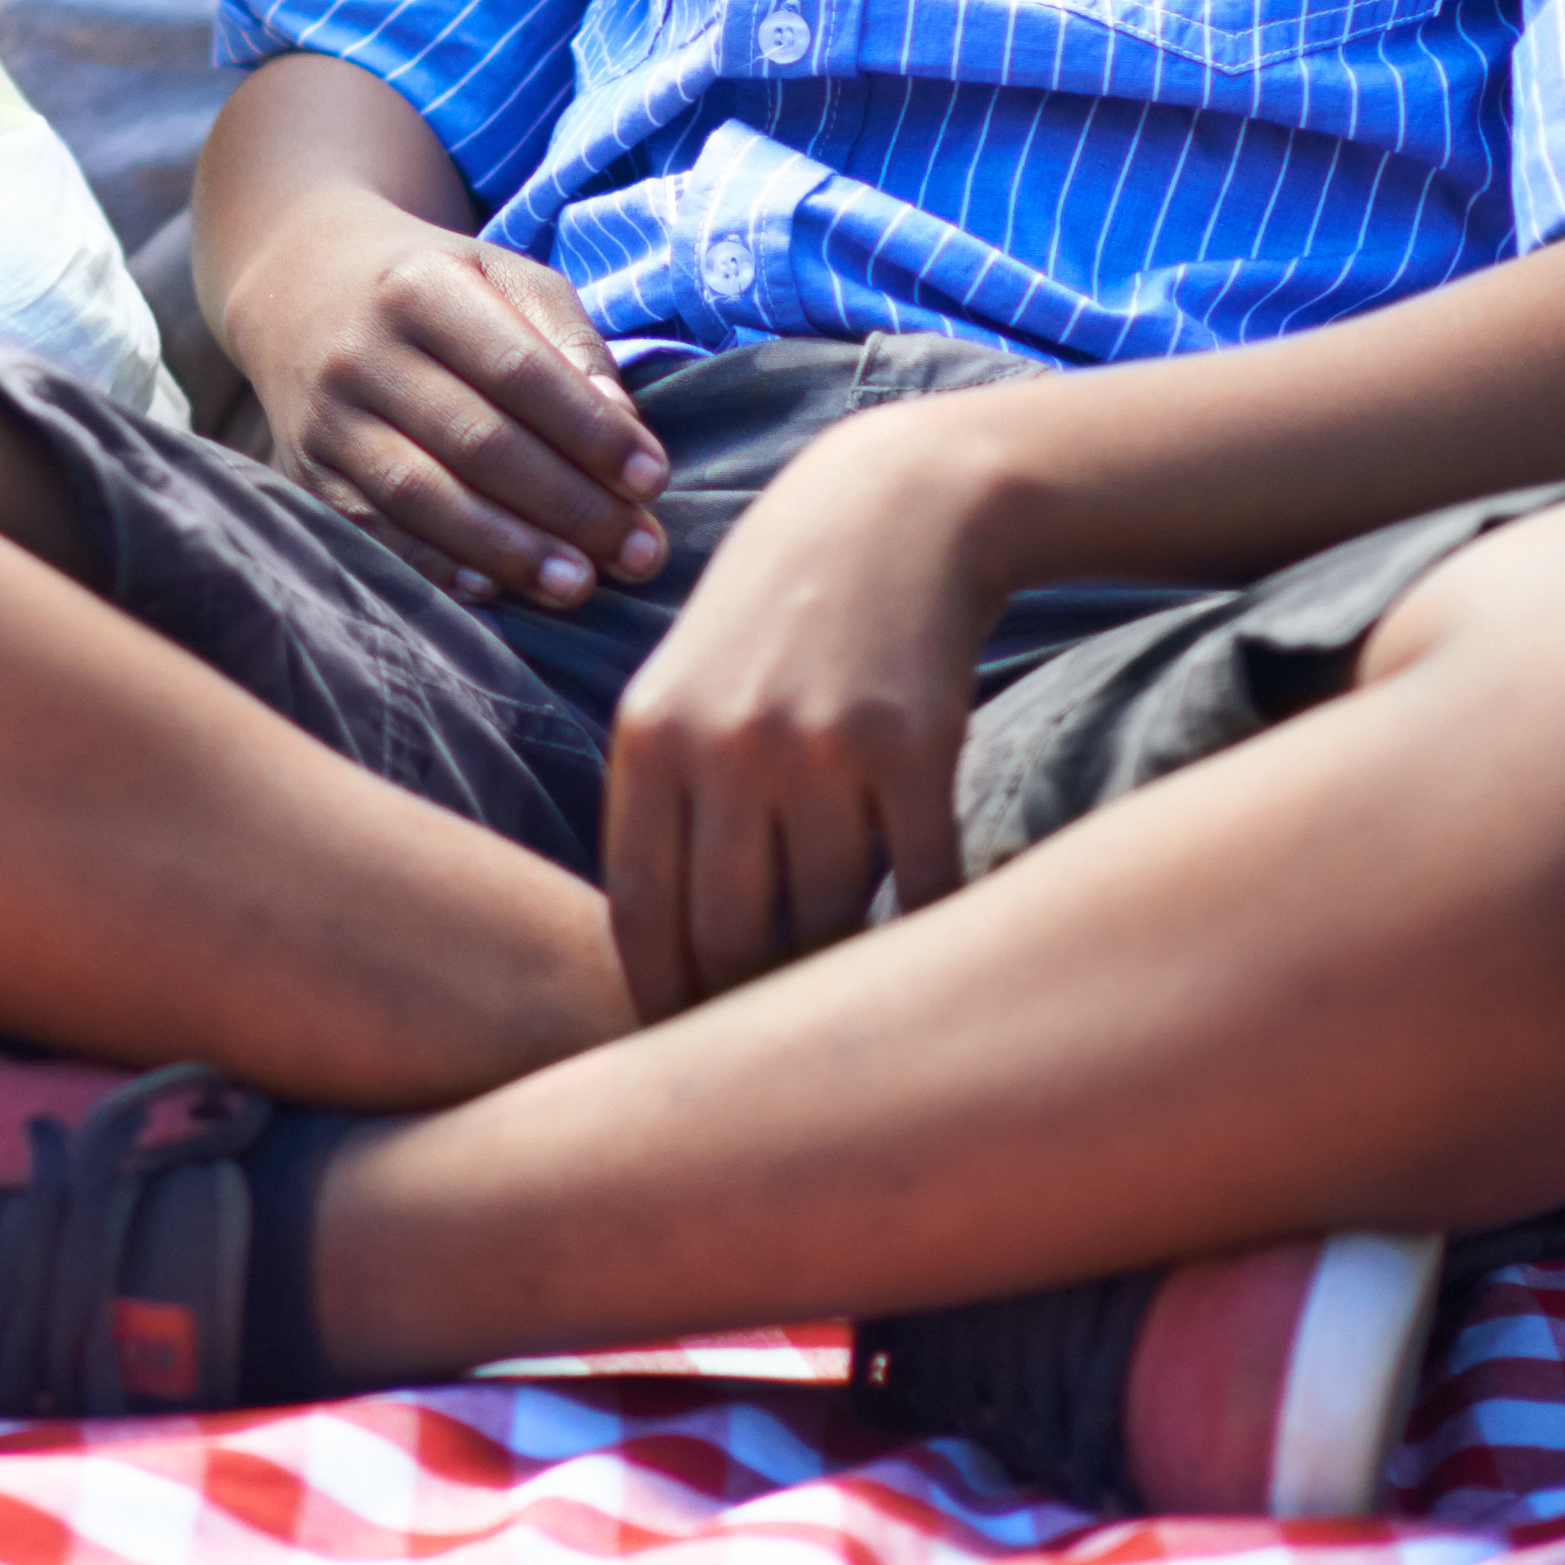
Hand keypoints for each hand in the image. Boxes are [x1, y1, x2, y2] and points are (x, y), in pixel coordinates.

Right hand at [227, 208, 669, 612]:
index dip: (590, 431)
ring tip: (579, 586)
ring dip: (509, 550)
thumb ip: (569, 346)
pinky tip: (495, 590)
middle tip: (638, 553)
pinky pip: (374, 531)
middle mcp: (362, 352)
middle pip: (476, 441)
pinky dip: (436, 567)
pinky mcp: (306, 473)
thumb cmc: (436, 290)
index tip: (652, 480)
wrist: (302, 289)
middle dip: (568, 506)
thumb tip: (623, 430)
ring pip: (422, 497)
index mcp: (420, 287)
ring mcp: (327, 418)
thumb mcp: (504, 279)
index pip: (518, 368)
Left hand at [598, 403, 1009, 1018]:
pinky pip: (918, 883)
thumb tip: (665, 960)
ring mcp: (819, 747)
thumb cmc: (772, 619)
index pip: (641, 913)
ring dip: (835, 967)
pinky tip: (923, 944)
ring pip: (823, 920)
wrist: (888, 513)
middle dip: (744, 1006)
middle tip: (768, 1046)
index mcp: (649, 738)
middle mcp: (725, 745)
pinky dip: (922, 926)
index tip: (678, 1051)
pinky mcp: (911, 747)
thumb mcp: (681, 691)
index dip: (660, 999)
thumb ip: (664, 808)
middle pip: (730, 935)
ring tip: (841, 992)